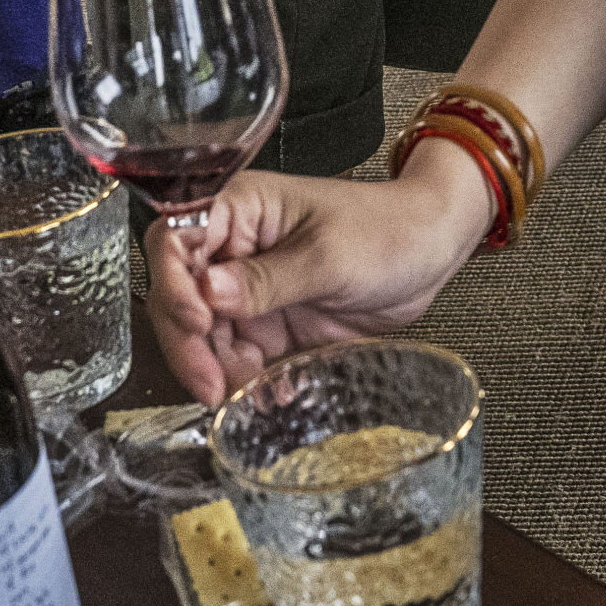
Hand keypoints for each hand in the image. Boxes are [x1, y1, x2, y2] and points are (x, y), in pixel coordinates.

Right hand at [149, 143, 495, 402]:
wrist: (431, 252)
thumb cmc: (388, 229)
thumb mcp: (328, 255)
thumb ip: (267, 278)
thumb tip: (208, 291)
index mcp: (240, 209)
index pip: (176, 240)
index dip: (173, 282)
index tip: (196, 320)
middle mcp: (233, 248)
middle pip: (180, 296)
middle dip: (189, 343)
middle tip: (209, 382)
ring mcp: (248, 290)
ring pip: (203, 336)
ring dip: (215, 370)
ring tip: (241, 395)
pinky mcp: (267, 325)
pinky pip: (237, 358)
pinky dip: (242, 381)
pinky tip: (266, 396)